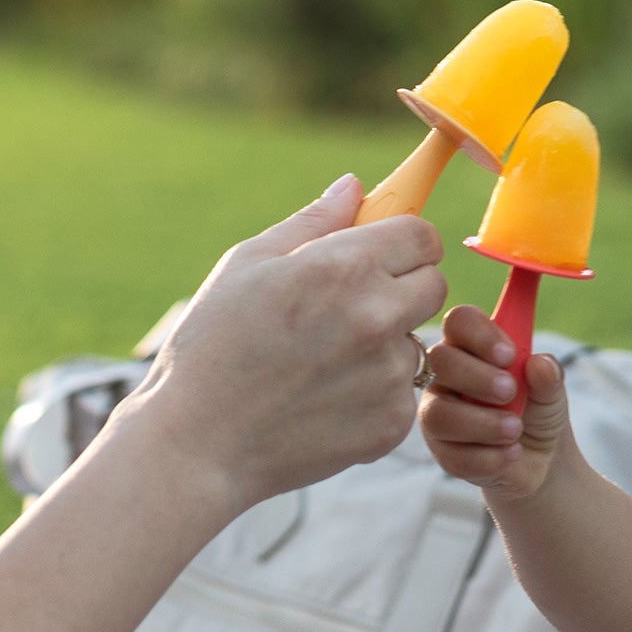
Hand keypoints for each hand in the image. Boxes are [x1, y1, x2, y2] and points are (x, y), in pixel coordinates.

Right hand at [134, 178, 446, 517]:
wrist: (198, 444)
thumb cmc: (211, 347)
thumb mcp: (247, 264)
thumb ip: (312, 222)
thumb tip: (353, 186)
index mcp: (346, 267)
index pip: (421, 236)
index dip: (404, 241)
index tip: (384, 254)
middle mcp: (379, 317)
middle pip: (434, 286)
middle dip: (403, 287)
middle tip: (351, 305)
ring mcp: (389, 375)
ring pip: (413, 342)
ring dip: (384, 344)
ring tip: (320, 361)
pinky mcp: (392, 423)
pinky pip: (401, 392)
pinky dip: (373, 393)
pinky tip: (323, 399)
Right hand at [418, 304, 571, 502]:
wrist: (541, 457)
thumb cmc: (537, 409)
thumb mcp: (551, 390)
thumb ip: (548, 376)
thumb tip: (540, 364)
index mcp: (470, 346)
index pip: (459, 321)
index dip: (479, 333)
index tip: (509, 354)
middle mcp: (446, 376)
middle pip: (441, 360)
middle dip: (477, 376)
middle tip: (510, 391)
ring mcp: (438, 413)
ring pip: (439, 414)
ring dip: (482, 422)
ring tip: (515, 429)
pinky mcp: (442, 452)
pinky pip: (452, 455)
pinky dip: (488, 457)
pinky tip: (511, 453)